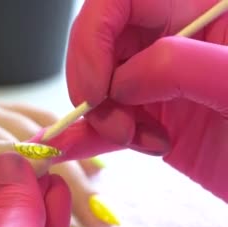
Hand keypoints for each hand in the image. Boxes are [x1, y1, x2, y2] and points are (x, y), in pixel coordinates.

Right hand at [65, 0, 227, 199]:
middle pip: (103, 40)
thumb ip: (184, 67)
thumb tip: (123, 77)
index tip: (95, 86)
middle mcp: (181, 37)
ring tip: (128, 141)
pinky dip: (89, 134)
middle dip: (96, 83)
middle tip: (112, 123)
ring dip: (96, 115)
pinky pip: (107, 117)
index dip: (94, 36)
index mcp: (210, 8)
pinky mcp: (155, 114)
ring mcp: (165, 78)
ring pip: (100, 82)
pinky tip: (81, 147)